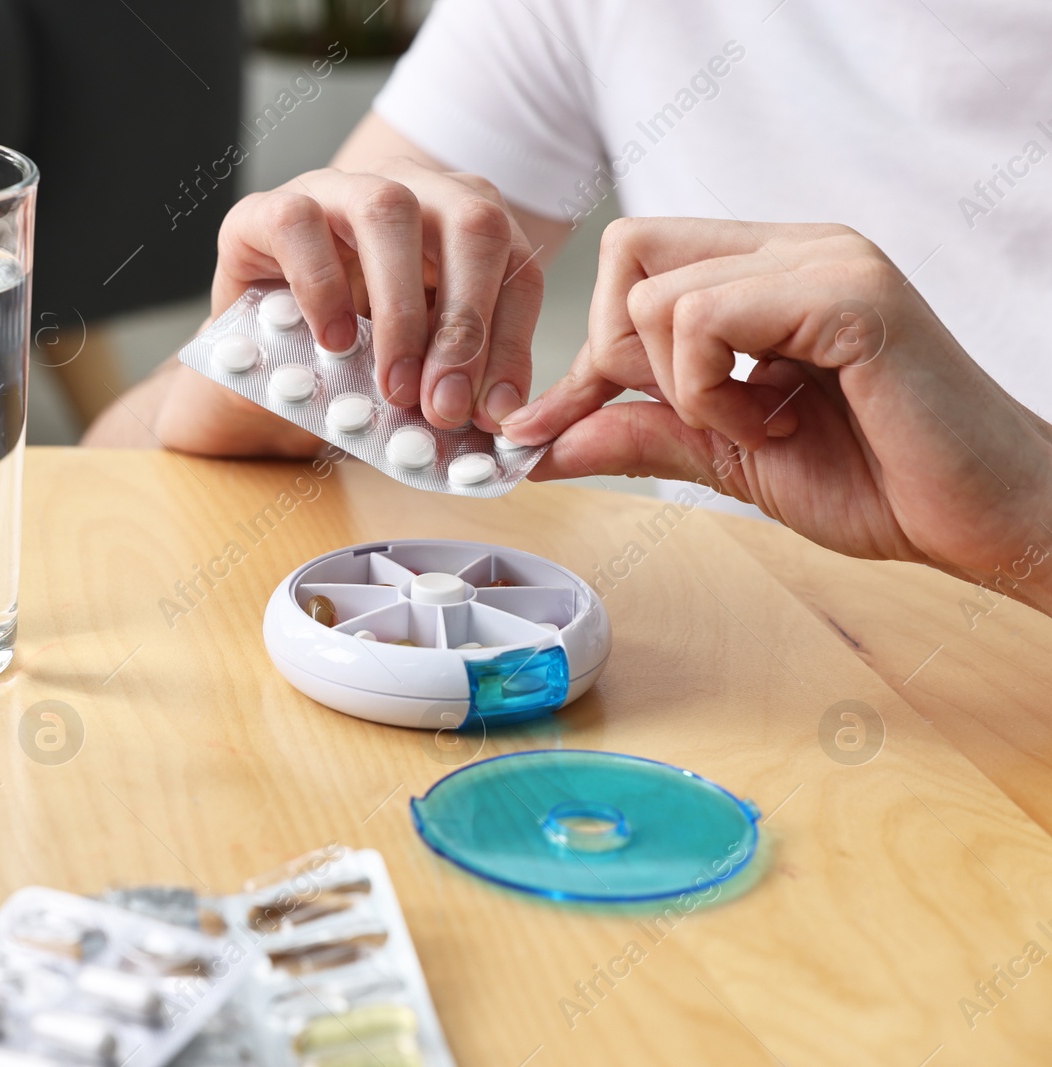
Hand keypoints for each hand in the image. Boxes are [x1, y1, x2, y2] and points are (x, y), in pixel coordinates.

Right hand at [156, 150, 552, 454]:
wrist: (256, 364)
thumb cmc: (345, 359)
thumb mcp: (416, 373)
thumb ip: (457, 381)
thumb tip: (500, 415)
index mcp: (462, 223)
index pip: (516, 264)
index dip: (513, 340)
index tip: (495, 413)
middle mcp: (411, 190)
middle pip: (472, 221)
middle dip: (467, 322)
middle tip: (446, 405)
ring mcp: (337, 190)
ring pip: (389, 210)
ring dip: (400, 309)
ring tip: (394, 387)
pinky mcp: (266, 209)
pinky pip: (299, 225)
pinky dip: (321, 286)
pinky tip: (332, 341)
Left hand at [508, 218, 1051, 602]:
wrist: (980, 516)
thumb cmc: (878, 480)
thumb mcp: (725, 456)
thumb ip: (636, 432)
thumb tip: (537, 440)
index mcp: (766, 271)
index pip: (633, 261)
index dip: (588, 352)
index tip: (560, 425)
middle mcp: (793, 247)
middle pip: (628, 253)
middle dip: (623, 356)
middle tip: (695, 416)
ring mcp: (823, 260)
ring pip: (655, 292)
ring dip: (682, 386)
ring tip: (758, 426)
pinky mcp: (846, 294)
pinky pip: (706, 319)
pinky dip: (714, 392)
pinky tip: (779, 424)